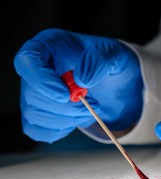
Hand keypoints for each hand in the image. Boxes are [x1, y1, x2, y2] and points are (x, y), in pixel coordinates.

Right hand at [14, 28, 142, 142]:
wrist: (110, 80)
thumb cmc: (107, 63)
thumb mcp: (114, 54)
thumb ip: (100, 61)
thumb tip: (81, 79)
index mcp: (48, 46)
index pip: (27, 60)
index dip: (42, 81)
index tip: (66, 95)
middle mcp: (35, 69)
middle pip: (32, 94)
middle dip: (65, 107)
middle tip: (92, 105)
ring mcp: (34, 92)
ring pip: (34, 115)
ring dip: (66, 120)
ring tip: (89, 110)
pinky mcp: (38, 112)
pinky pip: (37, 130)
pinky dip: (59, 130)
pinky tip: (76, 119)